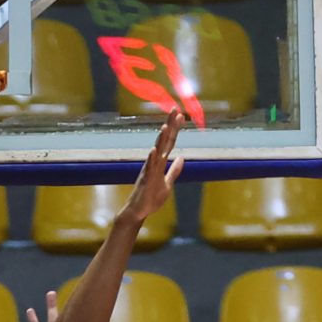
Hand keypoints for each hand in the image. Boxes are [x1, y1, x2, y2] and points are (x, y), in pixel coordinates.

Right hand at [122, 109, 185, 224]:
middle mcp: (154, 163)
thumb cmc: (151, 198)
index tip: (181, 115)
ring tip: (165, 127)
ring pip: (156, 152)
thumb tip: (182, 158)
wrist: (139, 212)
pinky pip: (149, 169)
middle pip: (164, 141)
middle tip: (175, 110)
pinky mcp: (146, 181)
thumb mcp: (167, 183)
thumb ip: (174, 170)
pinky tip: (154, 150)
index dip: (175, 129)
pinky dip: (151, 159)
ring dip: (160, 140)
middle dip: (169, 126)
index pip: (170, 142)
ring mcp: (149, 171)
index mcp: (160, 162)